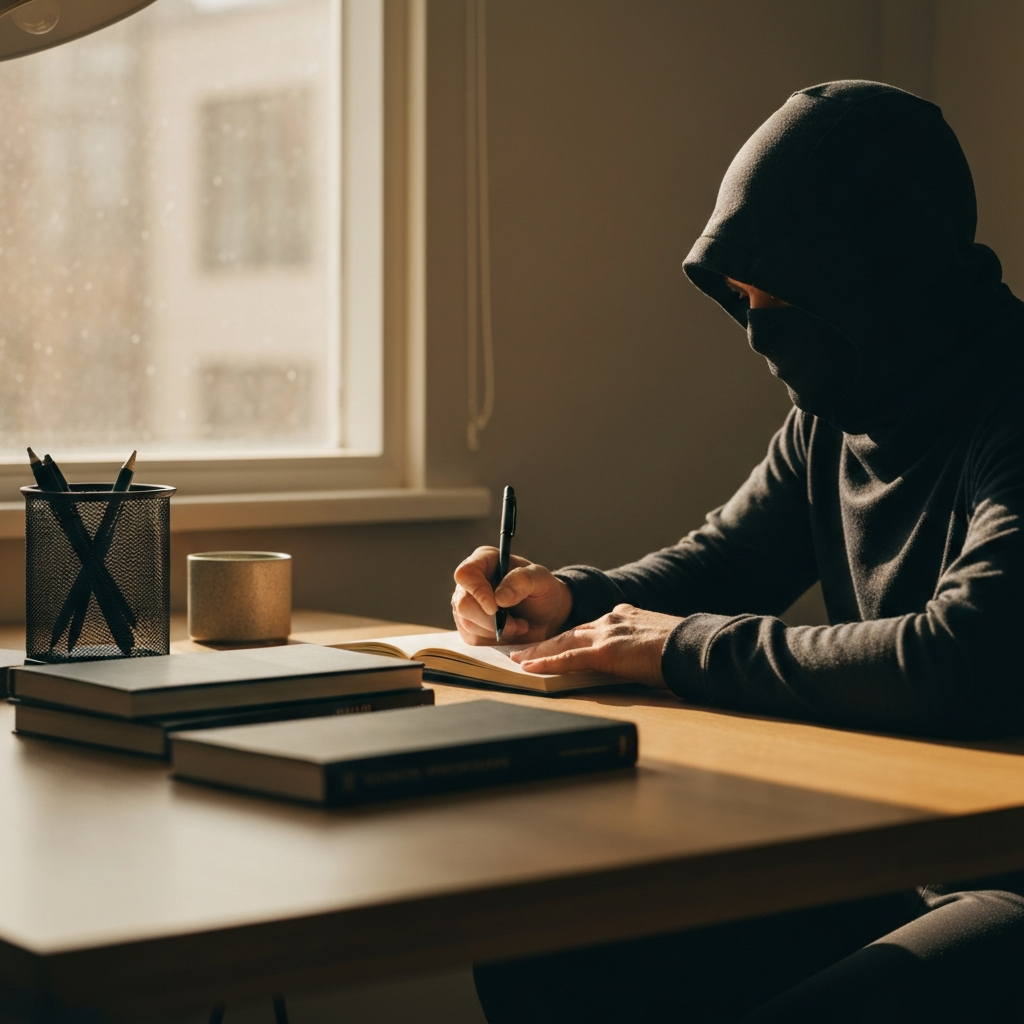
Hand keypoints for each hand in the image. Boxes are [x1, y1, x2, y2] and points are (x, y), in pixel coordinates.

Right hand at [452, 546, 573, 644]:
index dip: (477, 591)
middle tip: (517, 624)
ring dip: (497, 630)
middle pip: (464, 604)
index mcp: (484, 560)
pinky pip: (473, 638)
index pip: (466, 574)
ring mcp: (466, 605)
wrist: (546, 616)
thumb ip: (523, 581)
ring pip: (468, 624)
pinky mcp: (468, 627)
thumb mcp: (542, 580)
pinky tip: (510, 632)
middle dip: (491, 620)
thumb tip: (499, 598)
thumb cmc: (543, 591)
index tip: (495, 607)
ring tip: (519, 625)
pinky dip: (494, 640)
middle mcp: (470, 582)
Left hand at [510, 604, 680, 686]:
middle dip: (545, 642)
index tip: (556, 642)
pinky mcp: (606, 651)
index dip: (570, 637)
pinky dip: (546, 662)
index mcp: (625, 617)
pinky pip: (568, 658)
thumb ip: (642, 642)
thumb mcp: (660, 639)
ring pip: (563, 642)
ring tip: (518, 659)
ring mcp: (607, 633)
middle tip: (523, 650)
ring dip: (538, 651)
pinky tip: (530, 667)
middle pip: (570, 632)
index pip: (590, 627)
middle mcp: (612, 620)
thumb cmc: (685, 649)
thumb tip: (639, 654)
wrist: (695, 647)